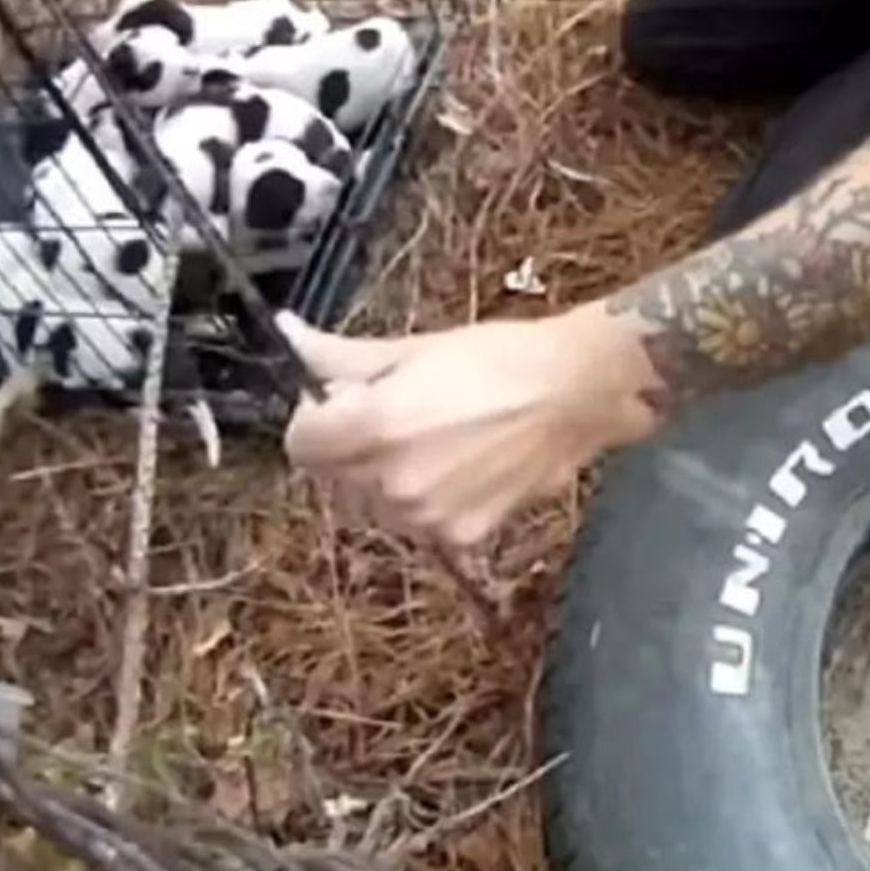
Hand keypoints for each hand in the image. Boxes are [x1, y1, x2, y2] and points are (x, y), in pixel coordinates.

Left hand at [279, 305, 661, 546]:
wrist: (578, 392)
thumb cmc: (502, 358)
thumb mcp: (416, 348)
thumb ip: (343, 357)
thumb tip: (290, 336)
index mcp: (373, 425)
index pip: (301, 443)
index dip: (316, 419)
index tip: (341, 400)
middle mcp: (393, 480)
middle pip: (336, 474)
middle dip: (354, 446)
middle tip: (402, 412)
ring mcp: (427, 515)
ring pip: (376, 501)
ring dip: (390, 476)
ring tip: (439, 439)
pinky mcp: (461, 534)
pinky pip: (419, 521)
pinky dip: (430, 499)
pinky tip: (464, 465)